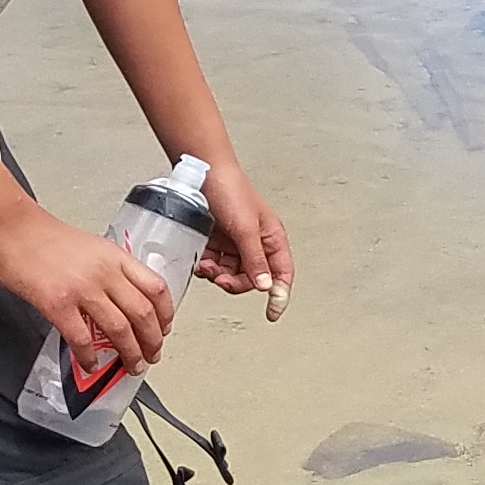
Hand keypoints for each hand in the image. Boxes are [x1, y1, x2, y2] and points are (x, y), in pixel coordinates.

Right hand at [0, 199, 176, 373]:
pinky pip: (81, 338)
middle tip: (152, 355)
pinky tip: (91, 364)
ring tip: (132, 366)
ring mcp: (82, 288)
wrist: (7, 226)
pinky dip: (89, 356)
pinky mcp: (56, 303)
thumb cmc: (40, 235)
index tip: (164, 329)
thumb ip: (107, 269)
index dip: (165, 314)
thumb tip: (117, 298)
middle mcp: (104, 272)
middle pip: (143, 313)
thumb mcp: (88, 246)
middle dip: (152, 341)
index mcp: (114, 256)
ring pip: (120, 329)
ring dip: (130, 353)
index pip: (156, 287)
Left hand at [195, 157, 293, 320]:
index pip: (282, 273)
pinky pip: (216, 263)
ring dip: (218, 274)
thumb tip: (267, 285)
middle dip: (236, 282)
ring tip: (207, 265)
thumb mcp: (245, 228)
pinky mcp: (217, 240)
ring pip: (231, 272)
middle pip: (253, 278)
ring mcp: (235, 242)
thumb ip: (255, 259)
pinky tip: (201, 258)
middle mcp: (256, 242)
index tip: (272, 313)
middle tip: (221, 280)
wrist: (202, 170)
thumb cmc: (230, 189)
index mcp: (272, 238)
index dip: (279, 295)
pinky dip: (208, 265)